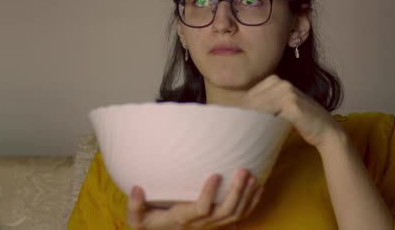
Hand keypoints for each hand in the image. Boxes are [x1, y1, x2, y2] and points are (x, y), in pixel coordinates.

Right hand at [126, 169, 263, 229]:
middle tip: (243, 170)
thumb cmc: (148, 223)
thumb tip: (136, 188)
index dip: (210, 194)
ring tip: (253, 176)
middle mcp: (200, 224)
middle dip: (237, 191)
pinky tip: (259, 188)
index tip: (216, 174)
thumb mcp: (136, 219)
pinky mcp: (218, 223)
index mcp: (182, 219)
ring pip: (235, 214)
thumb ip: (134, 205)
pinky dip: (252, 203)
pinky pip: (240, 217)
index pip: (200, 209)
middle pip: (225, 211)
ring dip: (246, 195)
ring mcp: (211, 225)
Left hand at [242, 74, 342, 148]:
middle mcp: (280, 82)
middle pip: (252, 101)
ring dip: (249, 122)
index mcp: (274, 80)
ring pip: (259, 108)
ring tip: (241, 135)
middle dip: (242, 116)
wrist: (325, 129)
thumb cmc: (300, 120)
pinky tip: (256, 134)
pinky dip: (262, 125)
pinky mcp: (292, 104)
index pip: (249, 95)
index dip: (239, 110)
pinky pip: (271, 116)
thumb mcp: (279, 108)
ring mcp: (287, 92)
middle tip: (232, 131)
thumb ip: (263, 105)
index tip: (230, 123)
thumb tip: (237, 113)